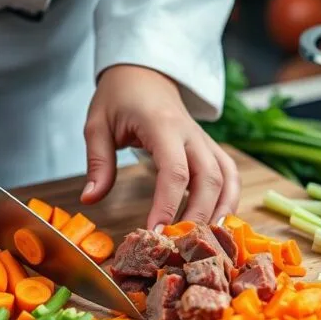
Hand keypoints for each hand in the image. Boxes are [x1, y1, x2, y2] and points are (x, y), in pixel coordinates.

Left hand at [81, 65, 239, 230]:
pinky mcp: (210, 147)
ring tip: (210, 243)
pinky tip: (219, 224)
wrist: (144, 72)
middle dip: (198, 216)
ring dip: (222, 211)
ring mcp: (205, 140)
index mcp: (163, 125)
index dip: (168, 204)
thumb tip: (90, 199)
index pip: (174, 170)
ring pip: (227, 177)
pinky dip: (230, 200)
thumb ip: (98, 163)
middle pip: (209, 178)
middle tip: (181, 247)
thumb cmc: (120, 97)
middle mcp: (191, 133)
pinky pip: (229, 174)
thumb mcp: (98, 124)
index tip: (156, 233)